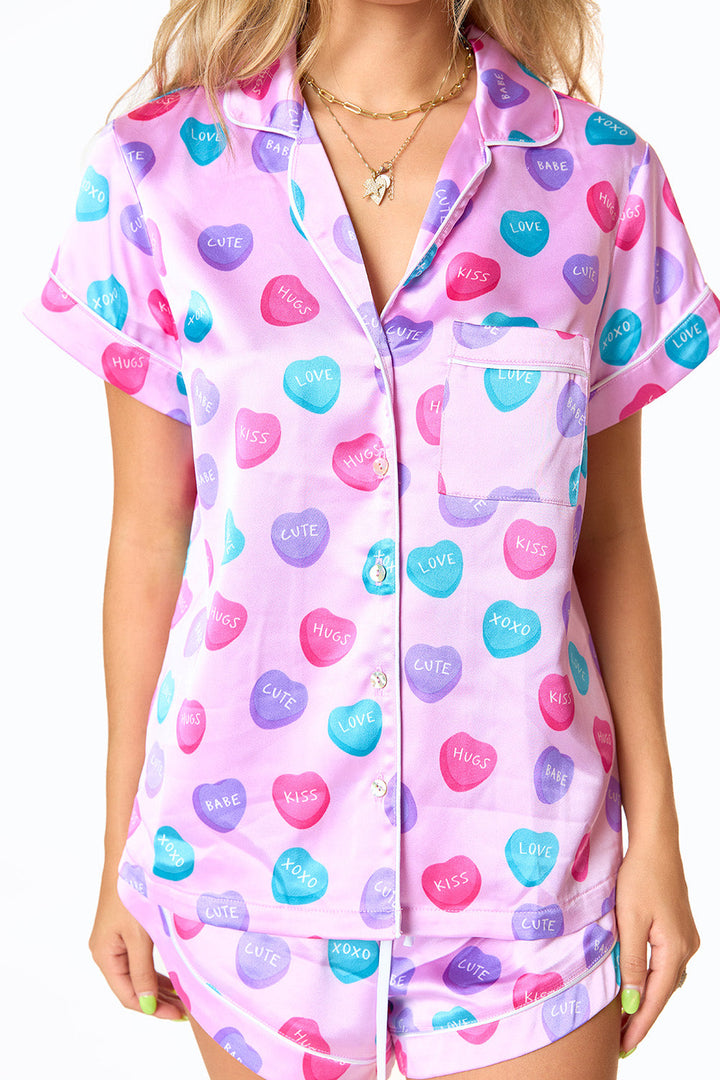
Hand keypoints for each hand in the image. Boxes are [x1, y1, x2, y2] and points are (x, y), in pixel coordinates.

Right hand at [89, 873, 185, 1020]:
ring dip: (159, 986)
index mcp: (104, 955)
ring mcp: (115, 941)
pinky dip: (156, 970)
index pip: (128, 996)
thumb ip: (142, 972)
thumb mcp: (139, 936)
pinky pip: (140, 960)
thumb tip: (148, 1005)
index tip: (179, 1014)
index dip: (153, 1009)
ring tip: (184, 997)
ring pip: (138, 974)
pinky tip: (174, 976)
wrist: (128, 857)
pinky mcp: (125, 931)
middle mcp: (106, 951)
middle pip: (133, 987)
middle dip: (159, 1000)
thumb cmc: (132, 894)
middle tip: (187, 1009)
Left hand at [615, 839, 698, 1054]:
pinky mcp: (679, 928)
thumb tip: (631, 1003)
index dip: (640, 1024)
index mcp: (675, 949)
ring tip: (623, 1015)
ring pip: (665, 978)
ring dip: (646, 997)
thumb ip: (630, 963)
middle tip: (620, 1039)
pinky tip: (636, 982)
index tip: (625, 1046)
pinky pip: (666, 962)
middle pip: (662, 992)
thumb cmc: (639, 877)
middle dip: (642, 1015)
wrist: (656, 843)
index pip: (656, 998)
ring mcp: (686, 937)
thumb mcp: (629, 921)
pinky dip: (651, 978)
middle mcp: (687, 947)